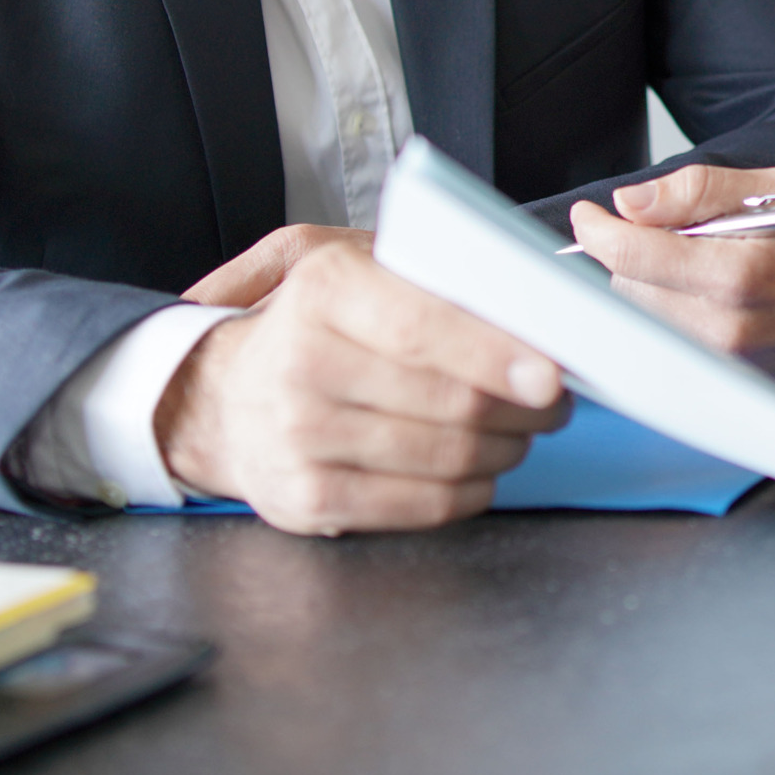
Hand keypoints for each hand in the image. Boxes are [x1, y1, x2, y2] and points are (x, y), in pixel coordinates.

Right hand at [154, 237, 570, 535]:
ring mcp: (300, 437)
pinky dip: (472, 491)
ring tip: (520, 430)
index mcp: (324, 290)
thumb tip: (527, 300)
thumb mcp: (355, 268)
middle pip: (449, 401)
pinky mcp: (306, 498)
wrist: (220, 396)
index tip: (550, 373)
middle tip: (553, 401)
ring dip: (506, 447)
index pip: (423, 327)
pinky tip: (480, 470)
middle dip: (524, 407)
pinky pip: (423, 505)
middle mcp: (303, 362)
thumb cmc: (313, 326)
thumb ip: (429, 274)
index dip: (495, 354)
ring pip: (446, 457)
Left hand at [569, 164, 774, 390]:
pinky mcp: (739, 386)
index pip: (631, 254)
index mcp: (741, 269)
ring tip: (705, 267)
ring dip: (654, 291)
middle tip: (673, 234)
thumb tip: (630, 203)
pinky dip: (679, 320)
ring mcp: (734, 366)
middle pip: (628, 292)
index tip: (591, 216)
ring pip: (647, 325)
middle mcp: (730, 327)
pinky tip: (717, 300)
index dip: (599, 230)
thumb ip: (700, 191)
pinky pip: (677, 350)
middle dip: (634, 257)